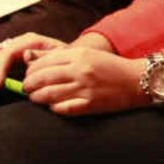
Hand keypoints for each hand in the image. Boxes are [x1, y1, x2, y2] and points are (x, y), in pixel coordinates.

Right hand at [0, 32, 67, 98]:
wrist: (64, 60)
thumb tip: (26, 56)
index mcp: (28, 41)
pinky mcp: (0, 59)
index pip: (7, 52)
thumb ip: (45, 56)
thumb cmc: (62, 60)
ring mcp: (5, 50)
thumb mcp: (59, 57)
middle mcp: (14, 43)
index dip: (0, 68)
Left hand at [21, 46, 147, 115]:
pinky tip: (53, 105)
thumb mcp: (87, 54)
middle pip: (41, 78)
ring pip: (47, 95)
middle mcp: (80, 70)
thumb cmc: (110, 67)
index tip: (29, 76)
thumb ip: (59, 55)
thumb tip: (29, 57)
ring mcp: (84, 88)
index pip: (42, 63)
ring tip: (36, 97)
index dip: (30, 71)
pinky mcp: (89, 104)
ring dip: (36, 98)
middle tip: (27, 88)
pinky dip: (53, 108)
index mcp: (79, 55)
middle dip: (29, 85)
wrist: (136, 80)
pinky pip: (60, 108)